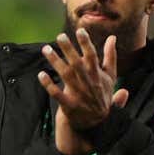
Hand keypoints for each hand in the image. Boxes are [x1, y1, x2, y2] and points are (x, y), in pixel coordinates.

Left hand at [38, 30, 129, 153]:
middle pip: (77, 63)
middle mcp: (88, 83)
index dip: (86, 43)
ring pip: (66, 75)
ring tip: (46, 49)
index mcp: (98, 75)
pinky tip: (41, 74)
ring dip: (56, 62)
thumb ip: (111, 57)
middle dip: (69, 49)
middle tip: (60, 36)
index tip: (80, 30)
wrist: (99, 124)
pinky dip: (49, 85)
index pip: (92, 56)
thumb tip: (112, 37)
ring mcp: (79, 94)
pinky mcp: (70, 105)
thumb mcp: (111, 77)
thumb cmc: (102, 96)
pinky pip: (57, 94)